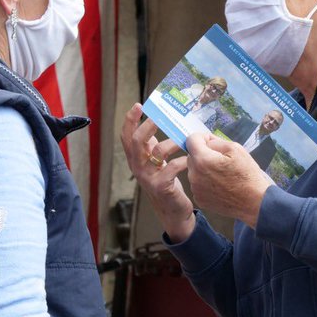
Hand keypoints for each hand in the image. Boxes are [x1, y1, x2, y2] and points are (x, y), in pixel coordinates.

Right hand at [120, 104, 194, 240]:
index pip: (127, 136)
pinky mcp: (161, 187)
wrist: (172, 211)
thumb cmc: (166, 181)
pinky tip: (189, 159)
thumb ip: (152, 145)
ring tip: (183, 139)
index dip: (130, 120)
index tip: (138, 105)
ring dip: (172, 143)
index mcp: (136, 158)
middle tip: (158, 117)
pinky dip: (182, 161)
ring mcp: (148, 178)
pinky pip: (171, 169)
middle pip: (137, 142)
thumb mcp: (156, 162)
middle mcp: (138, 167)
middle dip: (147, 127)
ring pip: (157, 153)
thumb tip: (156, 120)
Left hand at [186, 133, 273, 227]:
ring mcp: (195, 189)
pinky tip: (220, 185)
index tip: (211, 142)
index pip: (191, 140)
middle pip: (192, 156)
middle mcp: (194, 175)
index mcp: (202, 160)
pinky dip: (205, 182)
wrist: (254, 202)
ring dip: (204, 169)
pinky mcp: (199, 199)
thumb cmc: (247, 175)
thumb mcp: (236, 149)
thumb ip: (216, 141)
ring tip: (222, 174)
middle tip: (221, 160)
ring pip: (194, 171)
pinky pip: (198, 184)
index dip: (202, 138)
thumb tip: (206, 142)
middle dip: (203, 154)